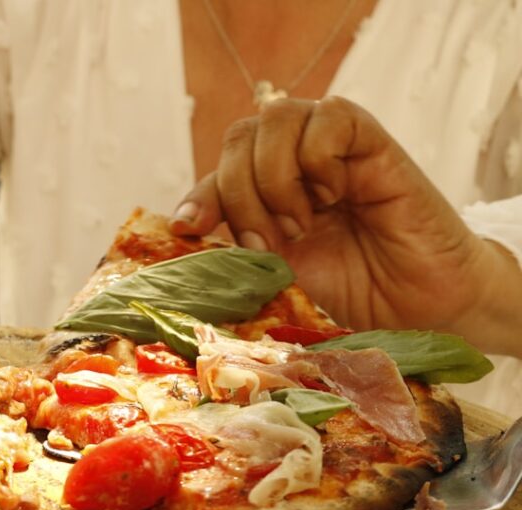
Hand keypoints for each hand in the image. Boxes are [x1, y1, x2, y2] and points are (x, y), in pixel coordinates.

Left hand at [172, 96, 521, 352]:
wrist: (414, 307)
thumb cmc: (348, 290)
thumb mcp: (275, 270)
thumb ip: (236, 244)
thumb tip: (181, 230)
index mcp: (266, 189)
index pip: (218, 171)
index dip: (198, 196)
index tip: (187, 230)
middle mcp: (294, 160)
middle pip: (239, 137)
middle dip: (239, 193)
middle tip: (267, 242)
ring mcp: (331, 147)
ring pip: (276, 119)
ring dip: (275, 178)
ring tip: (302, 224)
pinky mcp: (372, 141)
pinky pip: (329, 117)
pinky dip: (318, 159)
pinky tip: (335, 195)